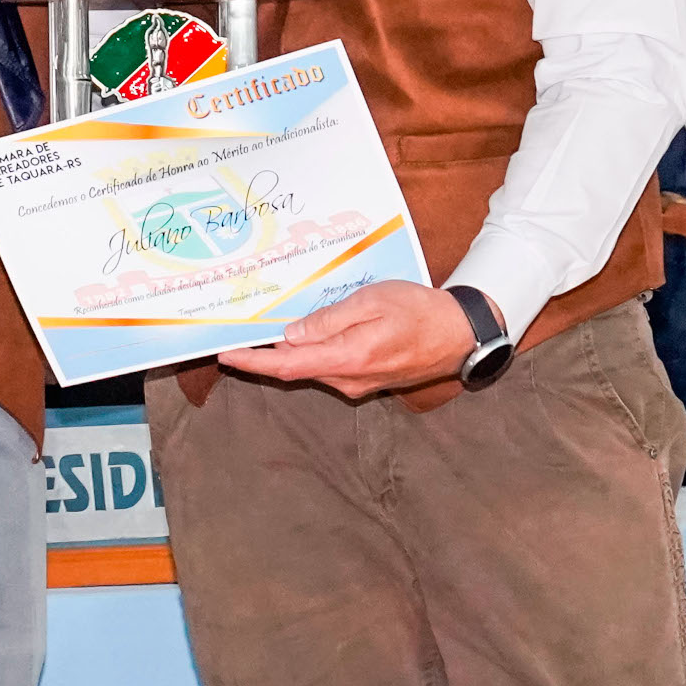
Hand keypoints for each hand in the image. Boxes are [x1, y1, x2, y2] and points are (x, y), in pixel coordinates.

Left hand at [218, 281, 483, 398]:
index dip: (253, 362)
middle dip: (265, 354)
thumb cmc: (419, 311)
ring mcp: (359, 384)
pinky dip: (312, 353)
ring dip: (289, 352)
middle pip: (295, 369)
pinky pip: (330, 368)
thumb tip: (291, 335)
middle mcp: (349, 379)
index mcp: (349, 359)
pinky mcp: (367, 380)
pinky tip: (306, 334)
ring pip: (312, 368)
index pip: (288, 366)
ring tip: (268, 327)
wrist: (461, 335)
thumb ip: (330, 320)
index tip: (225, 354)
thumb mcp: (372, 301)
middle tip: (239, 332)